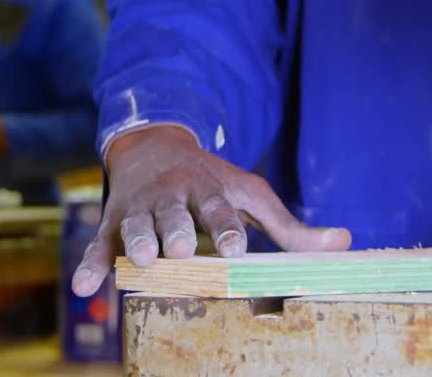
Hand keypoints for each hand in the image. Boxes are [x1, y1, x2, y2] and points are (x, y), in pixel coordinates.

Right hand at [72, 125, 351, 297]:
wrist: (154, 144)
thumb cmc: (212, 179)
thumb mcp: (251, 194)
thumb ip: (290, 227)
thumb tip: (345, 243)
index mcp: (208, 189)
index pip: (220, 209)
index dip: (227, 228)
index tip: (235, 248)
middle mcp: (172, 197)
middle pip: (173, 214)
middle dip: (176, 231)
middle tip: (181, 251)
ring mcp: (139, 209)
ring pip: (134, 226)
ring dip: (137, 243)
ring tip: (142, 263)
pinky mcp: (112, 221)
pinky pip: (99, 244)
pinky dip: (91, 265)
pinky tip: (86, 287)